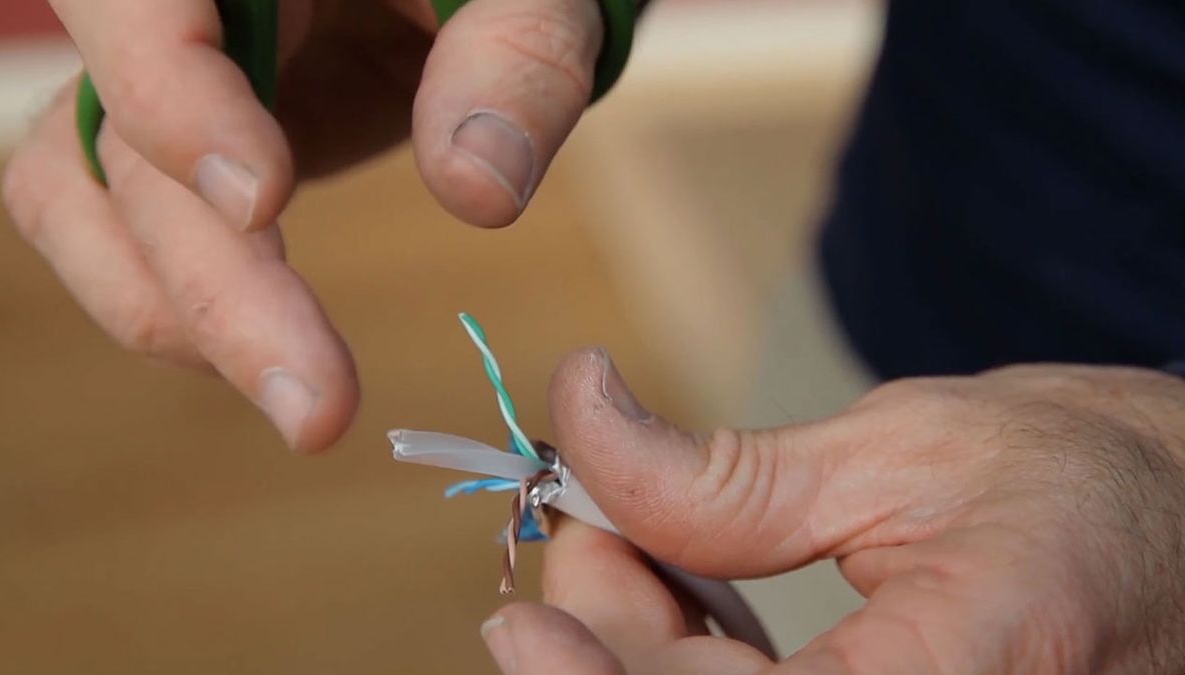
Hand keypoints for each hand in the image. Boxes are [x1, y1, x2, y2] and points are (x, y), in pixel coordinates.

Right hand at [2, 0, 602, 450]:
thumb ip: (518, 56)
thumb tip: (477, 194)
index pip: (140, 2)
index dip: (174, 103)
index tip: (264, 205)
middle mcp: (158, 5)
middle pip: (115, 142)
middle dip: (212, 285)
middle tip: (318, 412)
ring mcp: (154, 75)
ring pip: (76, 194)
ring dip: (170, 310)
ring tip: (303, 401)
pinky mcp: (178, 138)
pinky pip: (115, 221)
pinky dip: (170, 297)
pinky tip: (268, 351)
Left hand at [482, 351, 1184, 673]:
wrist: (1177, 532)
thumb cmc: (1075, 482)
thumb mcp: (897, 451)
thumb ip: (725, 476)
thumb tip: (580, 412)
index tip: (523, 620)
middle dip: (610, 658)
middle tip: (582, 541)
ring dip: (643, 657)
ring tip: (631, 546)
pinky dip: (694, 670)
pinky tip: (687, 597)